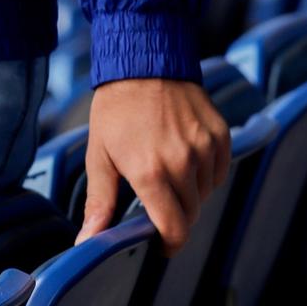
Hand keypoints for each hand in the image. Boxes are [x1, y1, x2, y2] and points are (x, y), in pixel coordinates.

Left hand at [76, 77, 229, 256]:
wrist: (143, 60)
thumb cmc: (116, 109)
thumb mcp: (100, 155)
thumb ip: (100, 203)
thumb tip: (87, 243)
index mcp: (150, 172)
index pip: (174, 229)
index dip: (169, 244)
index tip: (160, 244)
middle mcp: (182, 163)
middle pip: (191, 214)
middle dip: (175, 215)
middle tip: (157, 200)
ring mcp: (204, 147)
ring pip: (206, 193)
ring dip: (191, 192)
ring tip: (168, 170)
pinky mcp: (219, 134)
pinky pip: (219, 170)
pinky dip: (206, 172)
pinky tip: (186, 156)